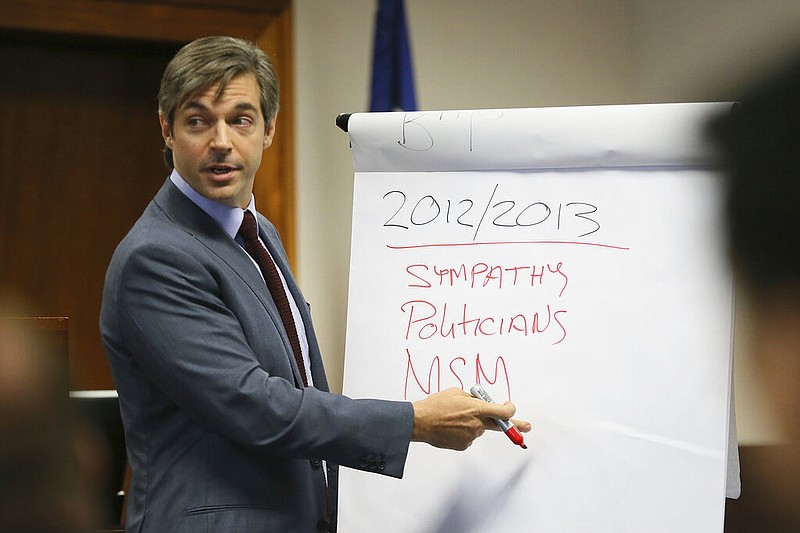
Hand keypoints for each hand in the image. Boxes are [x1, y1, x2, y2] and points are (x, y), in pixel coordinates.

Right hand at [411, 387, 530, 450]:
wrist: (420, 422)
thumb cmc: (436, 405)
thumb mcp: (456, 393)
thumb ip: (472, 399)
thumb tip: (479, 403)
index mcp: (477, 408)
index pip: (503, 412)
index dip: (510, 409)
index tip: (510, 407)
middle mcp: (477, 424)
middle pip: (501, 426)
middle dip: (517, 426)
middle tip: (528, 427)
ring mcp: (471, 436)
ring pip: (478, 429)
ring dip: (472, 424)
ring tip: (453, 419)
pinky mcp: (464, 445)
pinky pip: (469, 437)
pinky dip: (463, 432)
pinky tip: (450, 427)